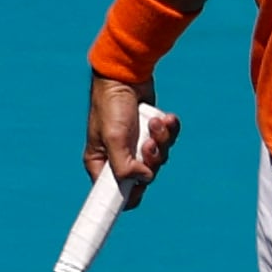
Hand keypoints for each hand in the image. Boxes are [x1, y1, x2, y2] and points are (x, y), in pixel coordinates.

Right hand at [85, 73, 178, 194]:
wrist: (126, 75)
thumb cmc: (112, 105)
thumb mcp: (114, 138)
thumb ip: (125, 167)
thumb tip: (144, 179)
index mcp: (101, 163)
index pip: (115, 194)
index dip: (128, 196)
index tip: (138, 191)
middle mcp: (119, 157)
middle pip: (144, 178)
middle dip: (152, 159)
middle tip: (149, 144)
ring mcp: (137, 145)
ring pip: (160, 159)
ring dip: (162, 140)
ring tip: (155, 122)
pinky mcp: (152, 133)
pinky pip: (169, 141)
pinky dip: (170, 130)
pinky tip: (165, 117)